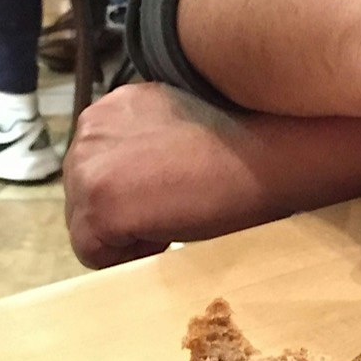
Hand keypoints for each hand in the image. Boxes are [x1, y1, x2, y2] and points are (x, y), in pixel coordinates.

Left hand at [64, 82, 360, 268]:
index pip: (101, 166)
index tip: (178, 192)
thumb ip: (153, 141)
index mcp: (115, 105)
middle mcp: (91, 126)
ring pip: (88, 226)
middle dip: (128, 210)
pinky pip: (97, 255)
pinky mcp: (100, 204)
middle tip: (182, 208)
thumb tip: (147, 180)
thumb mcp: (186, 127)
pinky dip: (133, 256)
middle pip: (86, 196)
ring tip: (182, 217)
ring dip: (132, 231)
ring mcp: (89, 165)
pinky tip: (176, 231)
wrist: (273, 150)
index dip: (139, 189)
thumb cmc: (248, 142)